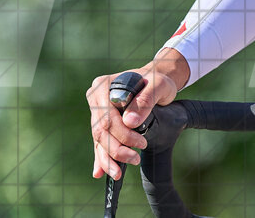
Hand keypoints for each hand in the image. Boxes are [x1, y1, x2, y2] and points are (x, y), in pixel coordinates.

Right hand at [86, 48, 189, 179]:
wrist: (155, 80)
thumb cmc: (157, 80)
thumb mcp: (158, 85)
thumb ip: (145, 100)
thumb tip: (130, 122)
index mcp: (104, 86)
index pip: (108, 117)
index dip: (122, 134)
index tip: (141, 143)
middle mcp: (96, 98)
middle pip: (101, 131)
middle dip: (116, 150)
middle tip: (135, 159)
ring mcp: (97, 111)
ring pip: (98, 140)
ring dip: (107, 159)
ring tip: (117, 174)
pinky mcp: (102, 122)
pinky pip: (99, 142)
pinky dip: (100, 157)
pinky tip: (100, 172)